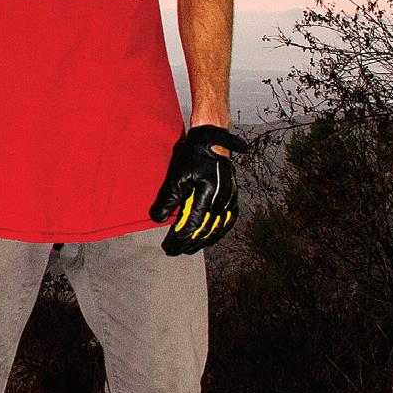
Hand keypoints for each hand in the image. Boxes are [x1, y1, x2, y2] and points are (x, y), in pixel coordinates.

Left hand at [151, 125, 243, 255]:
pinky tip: (208, 238)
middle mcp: (222, 198)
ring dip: (202, 241)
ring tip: (188, 249)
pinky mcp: (234, 198)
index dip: (180, 238)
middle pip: (205, 230)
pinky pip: (228, 221)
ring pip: (218, 228)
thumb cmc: (193, 155)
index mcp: (208, 192)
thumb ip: (168, 199)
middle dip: (188, 243)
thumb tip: (158, 220)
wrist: (212, 141)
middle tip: (173, 251)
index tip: (168, 247)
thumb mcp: (176, 175)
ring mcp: (231, 199)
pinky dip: (217, 232)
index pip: (192, 224)